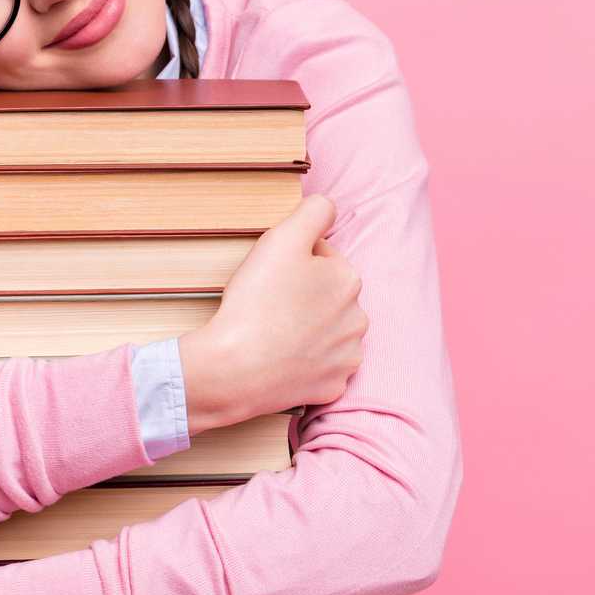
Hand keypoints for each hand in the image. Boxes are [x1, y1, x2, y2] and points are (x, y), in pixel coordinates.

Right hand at [178, 194, 368, 431]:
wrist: (236, 368)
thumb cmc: (257, 301)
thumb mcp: (281, 239)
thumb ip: (313, 211)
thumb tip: (328, 207)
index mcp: (348, 279)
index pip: (322, 255)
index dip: (294, 259)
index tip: (271, 272)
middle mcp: (357, 319)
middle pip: (327, 294)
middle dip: (304, 294)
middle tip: (268, 300)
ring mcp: (346, 357)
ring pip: (327, 331)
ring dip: (307, 328)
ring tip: (272, 330)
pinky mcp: (332, 387)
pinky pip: (320, 367)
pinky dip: (303, 362)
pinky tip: (280, 357)